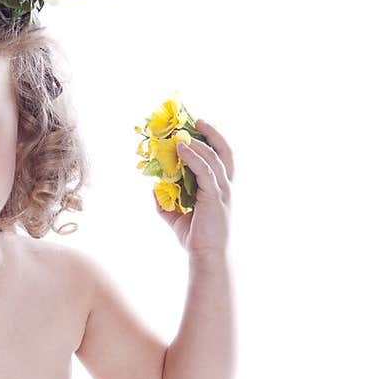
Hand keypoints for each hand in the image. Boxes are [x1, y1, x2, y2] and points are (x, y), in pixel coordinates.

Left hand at [155, 117, 232, 259]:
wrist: (206, 257)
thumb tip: (153, 189)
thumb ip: (166, 202)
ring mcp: (223, 191)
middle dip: (213, 134)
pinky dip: (193, 157)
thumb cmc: (196, 239)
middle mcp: (225, 187)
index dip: (211, 142)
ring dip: (198, 142)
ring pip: (214, 158)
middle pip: (225, 152)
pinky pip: (205, 170)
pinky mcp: (215, 197)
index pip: (220, 159)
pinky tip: (181, 149)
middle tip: (197, 120)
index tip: (197, 129)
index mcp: (220, 190)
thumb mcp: (176, 217)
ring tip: (182, 133)